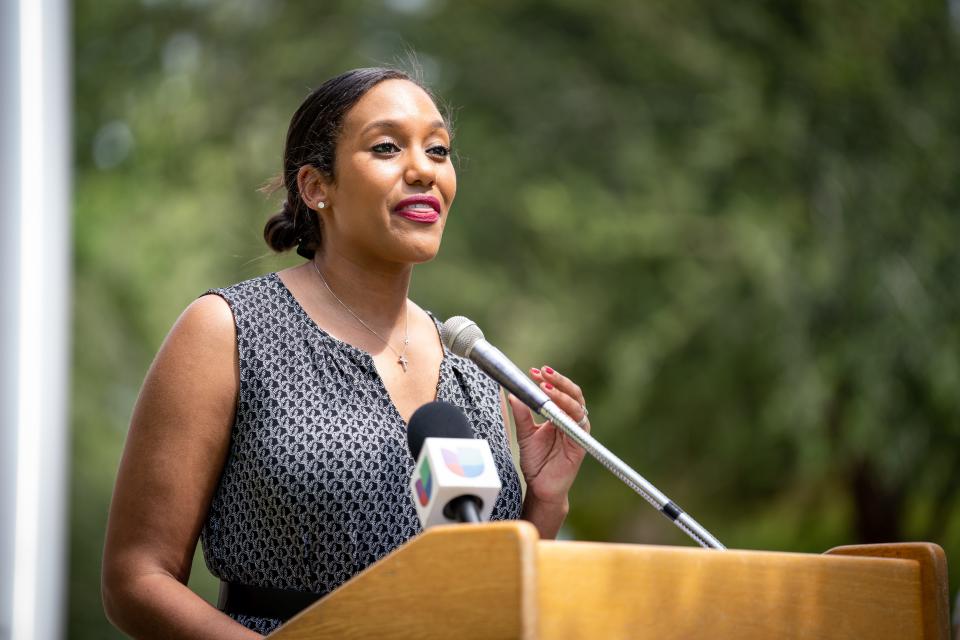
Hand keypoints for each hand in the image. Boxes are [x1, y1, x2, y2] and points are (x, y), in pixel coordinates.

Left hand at [508, 365, 588, 507]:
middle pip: (572, 393)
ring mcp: (577, 431)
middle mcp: (571, 420)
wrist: (541, 487)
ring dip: (562, 394)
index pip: (559, 391)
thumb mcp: (525, 434)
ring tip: (546, 388)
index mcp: (559, 415)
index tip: (533, 372)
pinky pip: (578, 424)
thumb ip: (521, 415)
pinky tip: (556, 409)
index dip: (549, 380)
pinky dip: (568, 414)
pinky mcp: (580, 443)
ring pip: (577, 405)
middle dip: (558, 381)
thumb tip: (512, 394)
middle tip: (542, 373)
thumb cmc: (536, 462)